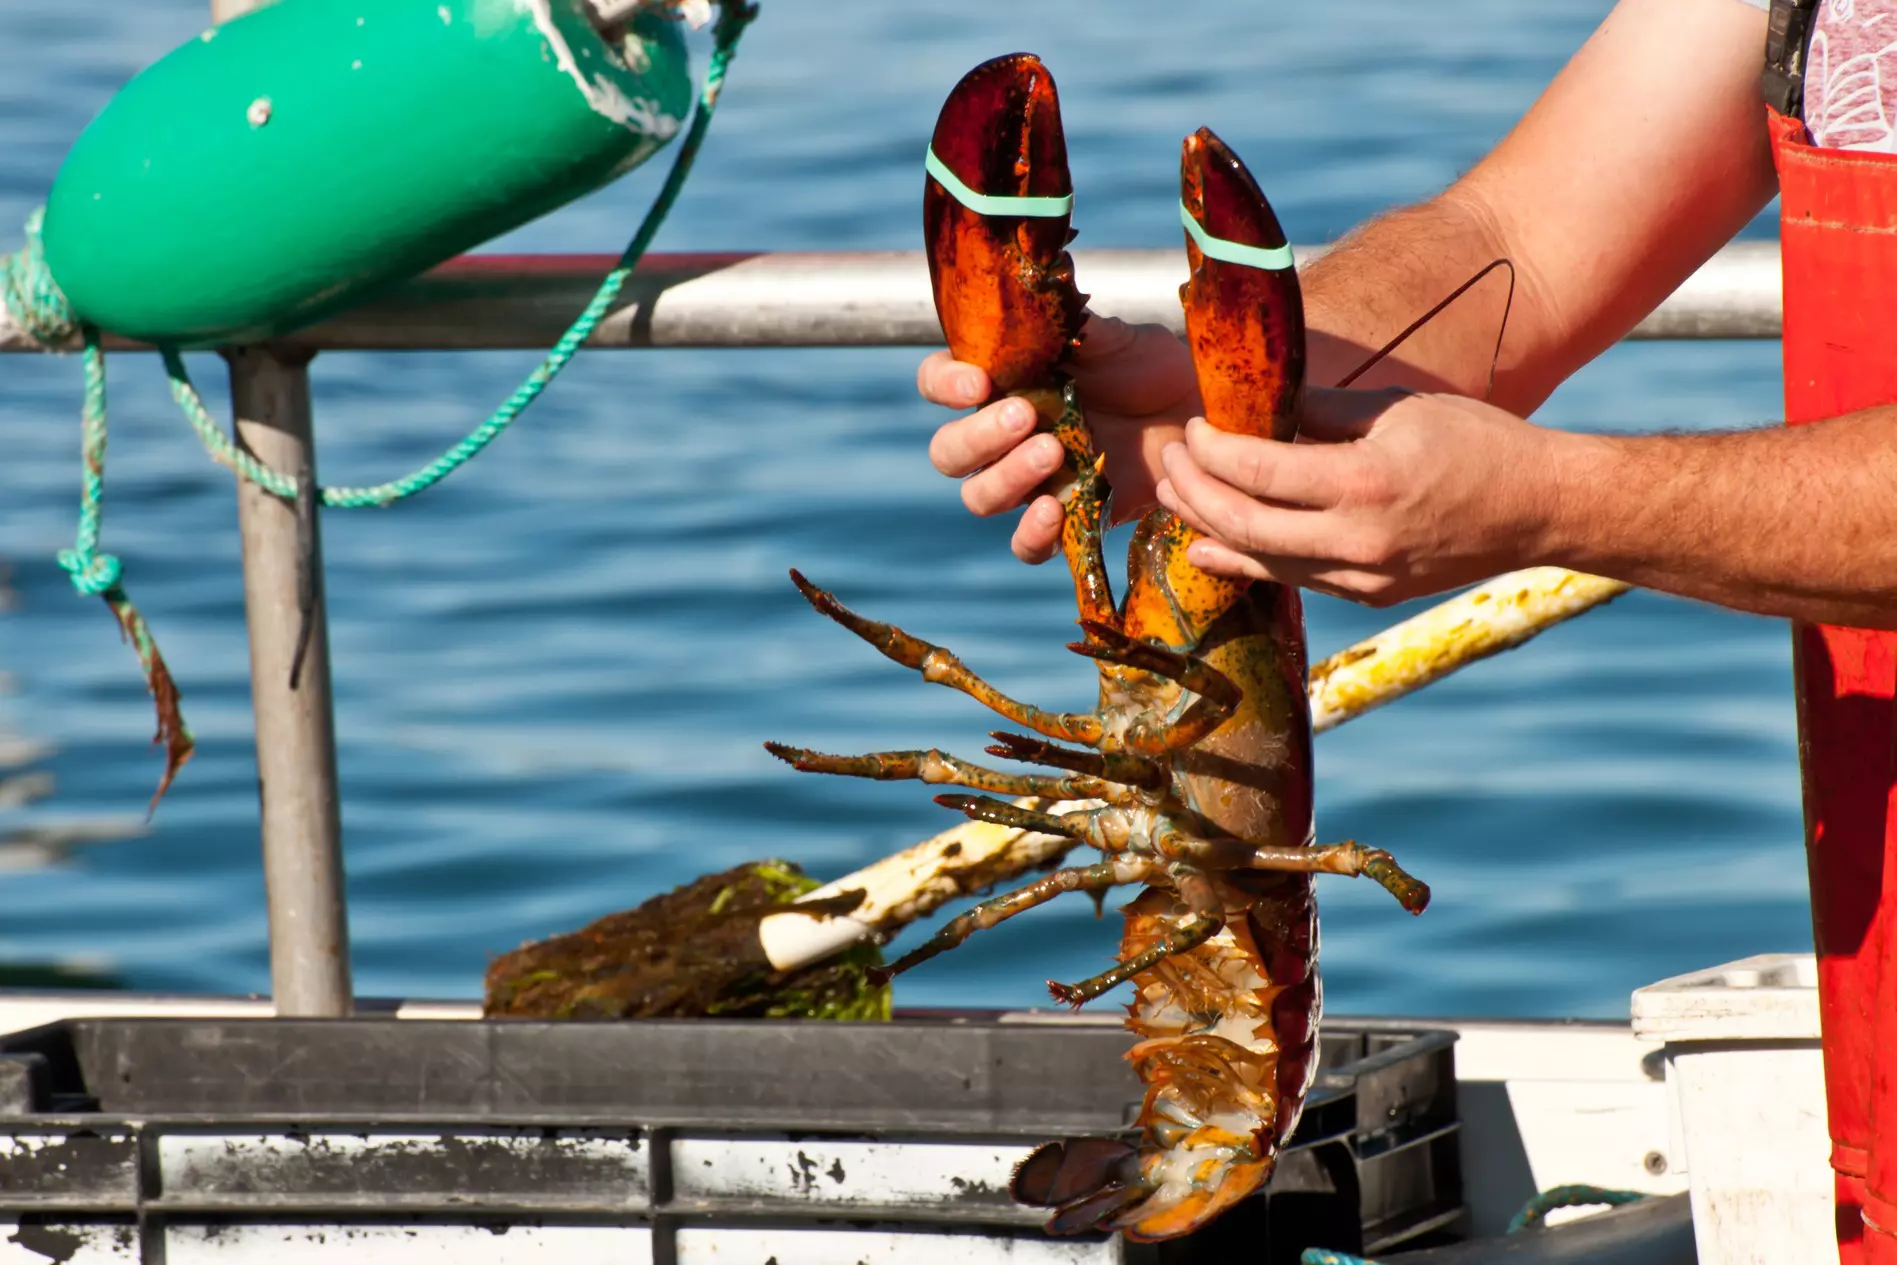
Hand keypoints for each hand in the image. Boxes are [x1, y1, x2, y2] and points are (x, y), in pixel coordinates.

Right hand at [918, 316, 1201, 562]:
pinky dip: (1030, 534)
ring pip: (979, 495)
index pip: (939, 383)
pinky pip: (1025, 545)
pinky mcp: (1065, 521)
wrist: (1199, 419)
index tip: (978, 382)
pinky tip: (1055, 512)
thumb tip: (1039, 301)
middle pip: (949, 452)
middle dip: (978, 437)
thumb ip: (1073, 330)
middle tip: (1026, 417)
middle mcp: (1004, 434)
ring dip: (1005, 478)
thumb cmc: (1153, 369)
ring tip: (1053, 452)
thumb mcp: (1117, 340)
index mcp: (1004, 382)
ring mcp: (1030, 482)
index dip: (944, 385)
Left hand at [1154, 387, 1563, 605]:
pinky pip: (1291, 578)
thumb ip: (1322, 412)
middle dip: (1193, 490)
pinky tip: (1210, 545)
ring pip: (1261, 559)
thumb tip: (1257, 408)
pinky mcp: (1367, 595)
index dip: (1210, 450)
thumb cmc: (1477, 442)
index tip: (1192, 427)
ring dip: (1209, 527)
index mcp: (1365, 484)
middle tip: (1169, 460)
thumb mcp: (1398, 407)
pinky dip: (1246, 558)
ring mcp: (1362, 577)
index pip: (1257, 471)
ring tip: (1175, 497)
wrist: (1541, 509)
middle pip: (1243, 523)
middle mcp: (1358, 541)